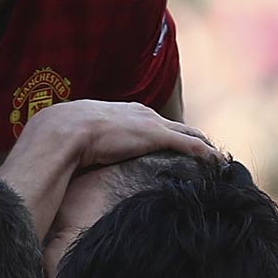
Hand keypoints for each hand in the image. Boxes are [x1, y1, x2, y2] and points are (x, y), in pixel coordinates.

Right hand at [10, 99, 212, 170]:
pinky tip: (219, 164)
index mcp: (121, 113)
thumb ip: (80, 148)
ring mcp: (150, 125)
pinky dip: (206, 155)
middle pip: (175, 125)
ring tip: (218, 160)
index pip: (151, 122)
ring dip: (204, 147)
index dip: (165, 134)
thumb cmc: (58, 139)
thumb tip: (65, 164)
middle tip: (205, 154)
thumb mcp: (73, 140)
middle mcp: (141, 114)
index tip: (174, 146)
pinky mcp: (157, 137)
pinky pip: (191, 146)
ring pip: (189, 134)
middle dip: (191, 137)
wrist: (60, 132)